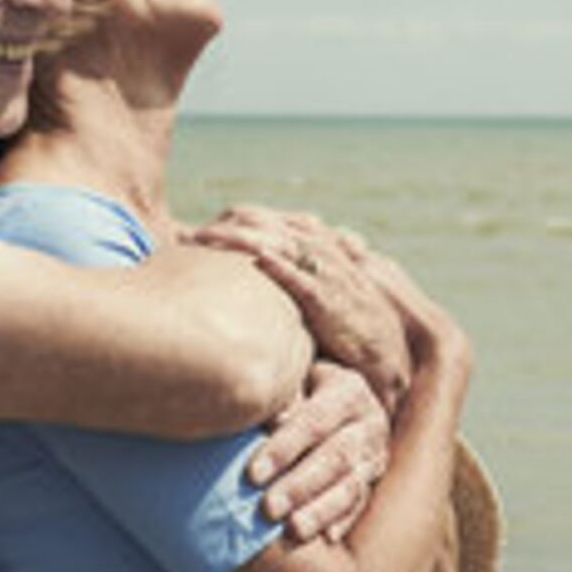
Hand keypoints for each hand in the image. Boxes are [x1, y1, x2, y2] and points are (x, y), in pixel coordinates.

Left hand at [189, 206, 411, 409]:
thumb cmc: (343, 324)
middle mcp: (319, 251)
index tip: (194, 232)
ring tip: (206, 240)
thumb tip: (244, 279)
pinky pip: (303, 279)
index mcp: (313, 244)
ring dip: (241, 240)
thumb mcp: (314, 292)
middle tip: (188, 235)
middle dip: (226, 227)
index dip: (230, 222)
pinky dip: (282, 267)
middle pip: (266, 225)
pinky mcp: (330, 300)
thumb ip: (286, 278)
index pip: (266, 220)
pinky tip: (259, 260)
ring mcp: (326, 273)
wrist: (383, 350)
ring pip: (279, 244)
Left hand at [247, 362, 390, 541]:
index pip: (314, 421)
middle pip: (336, 457)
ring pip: (352, 484)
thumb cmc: (300, 388)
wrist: (335, 394)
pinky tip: (327, 538)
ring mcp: (375, 454)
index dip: (284, 448)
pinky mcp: (375, 480)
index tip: (252, 474)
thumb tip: (268, 422)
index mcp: (348, 390)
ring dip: (321, 509)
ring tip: (294, 529)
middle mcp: (369, 422)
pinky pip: (361, 503)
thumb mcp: (294, 381)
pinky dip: (344, 520)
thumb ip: (283, 399)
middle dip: (301, 485)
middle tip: (269, 509)